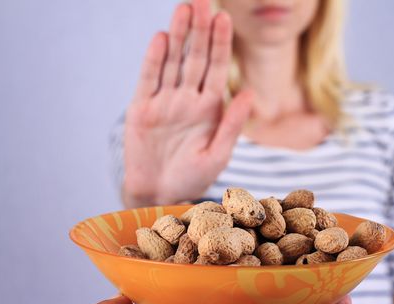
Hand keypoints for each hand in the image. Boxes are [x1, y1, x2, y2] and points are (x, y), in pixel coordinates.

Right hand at [123, 0, 252, 207]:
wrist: (159, 194)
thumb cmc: (192, 178)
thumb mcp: (218, 154)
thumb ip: (232, 124)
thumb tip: (250, 93)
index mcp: (210, 107)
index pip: (217, 68)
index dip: (220, 44)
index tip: (224, 18)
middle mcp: (188, 98)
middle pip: (195, 58)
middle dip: (200, 31)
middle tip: (202, 2)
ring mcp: (164, 101)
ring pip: (172, 62)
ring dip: (178, 36)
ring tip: (183, 9)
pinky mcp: (142, 108)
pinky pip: (149, 79)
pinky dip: (154, 60)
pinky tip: (161, 39)